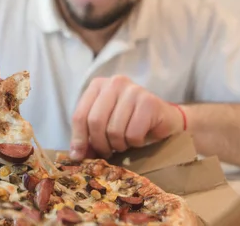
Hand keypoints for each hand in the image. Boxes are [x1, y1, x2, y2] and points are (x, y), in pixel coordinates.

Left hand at [69, 75, 185, 159]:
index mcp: (98, 85)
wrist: (164, 119)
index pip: (80, 115)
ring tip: (126, 142)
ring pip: (114, 130)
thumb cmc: (129, 122)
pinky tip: (140, 137)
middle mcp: (114, 82)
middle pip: (95, 122)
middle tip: (108, 151)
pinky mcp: (149, 101)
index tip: (79, 156)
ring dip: (120, 144)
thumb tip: (75, 155)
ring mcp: (133, 90)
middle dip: (100, 144)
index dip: (78, 139)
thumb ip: (88, 136)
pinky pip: (133, 134)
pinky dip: (135, 142)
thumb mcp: (104, 126)